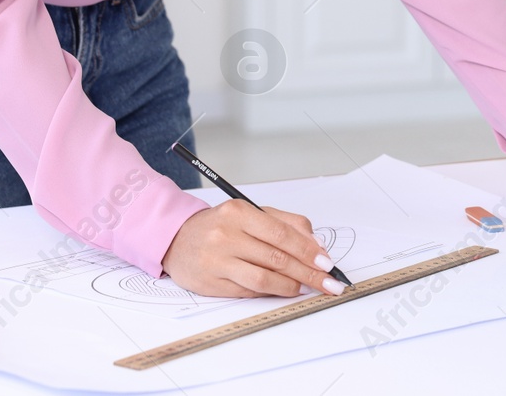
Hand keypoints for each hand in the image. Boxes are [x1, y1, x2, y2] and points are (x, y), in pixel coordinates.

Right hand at [162, 201, 345, 297]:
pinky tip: (284, 290)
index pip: (282, 234)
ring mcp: (217, 261)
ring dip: (291, 286)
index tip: (326, 262)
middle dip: (308, 273)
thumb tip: (315, 244)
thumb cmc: (221, 226)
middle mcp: (226, 236)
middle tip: (328, 282)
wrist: (177, 239)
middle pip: (277, 258)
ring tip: (307, 288)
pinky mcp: (211, 283)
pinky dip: (271, 292)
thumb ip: (286, 223)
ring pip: (264, 278)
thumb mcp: (251, 213)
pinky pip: (249, 291)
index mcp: (238, 213)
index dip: (308, 250)